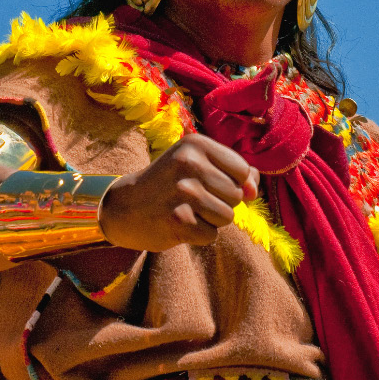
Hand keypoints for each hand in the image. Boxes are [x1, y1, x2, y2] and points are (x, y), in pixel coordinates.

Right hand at [99, 133, 259, 251]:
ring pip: (227, 217)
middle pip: (236, 196)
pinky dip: (199, 235)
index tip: (205, 181)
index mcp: (197, 144)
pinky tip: (179, 224)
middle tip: (191, 198)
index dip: (231, 183)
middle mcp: (190, 163)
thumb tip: (253, 192)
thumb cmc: (171, 184)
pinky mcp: (178, 220)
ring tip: (187, 210)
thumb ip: (236, 172)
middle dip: (220, 203)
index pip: (242, 171)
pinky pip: (211, 235)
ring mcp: (183, 192)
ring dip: (211, 221)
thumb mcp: (199, 164)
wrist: (125, 207)